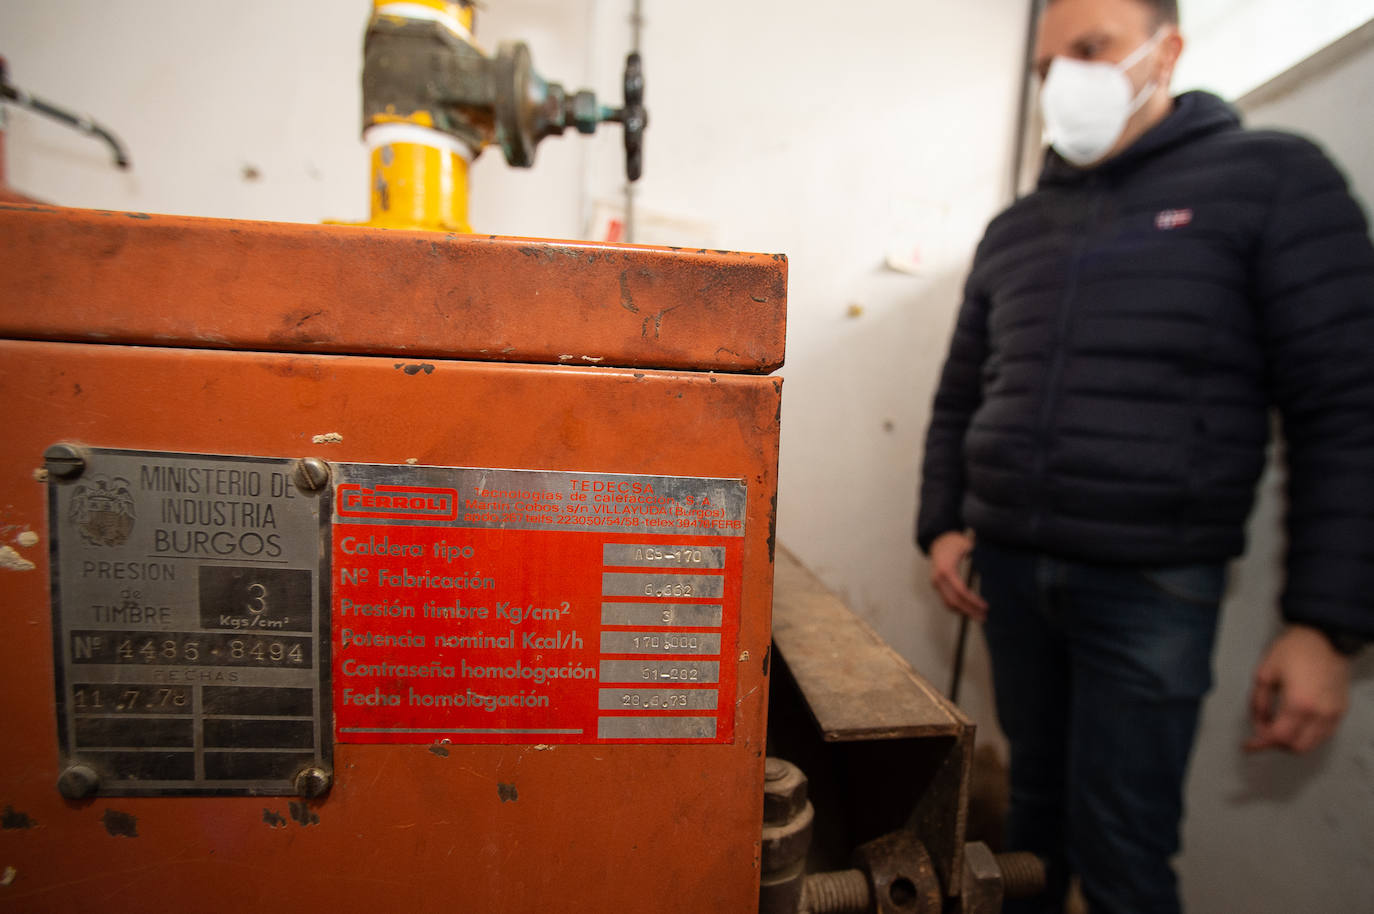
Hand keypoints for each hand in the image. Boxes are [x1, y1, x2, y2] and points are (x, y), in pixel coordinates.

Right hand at [929, 531, 987, 620]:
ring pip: (949, 604)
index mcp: (946, 570)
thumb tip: (993, 568)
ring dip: (963, 612)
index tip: (985, 606)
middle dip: (970, 611)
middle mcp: (938, 579)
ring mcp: (936, 583)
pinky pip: (946, 601)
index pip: (961, 591)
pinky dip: (957, 608)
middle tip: (984, 617)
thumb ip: (978, 556)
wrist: (938, 540)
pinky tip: (969, 611)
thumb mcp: (967, 546)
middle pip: (954, 601)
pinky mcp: (937, 586)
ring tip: (978, 617)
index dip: (973, 601)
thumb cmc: (954, 542)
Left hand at [1245, 625, 1351, 753]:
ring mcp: (1333, 714)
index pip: (1279, 737)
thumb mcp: (1265, 674)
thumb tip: (1258, 724)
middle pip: (1296, 747)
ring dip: (1292, 741)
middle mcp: (1320, 713)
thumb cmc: (1294, 650)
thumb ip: (1259, 703)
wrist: (1324, 637)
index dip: (1260, 744)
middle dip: (1276, 744)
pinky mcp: (1340, 711)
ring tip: (1276, 728)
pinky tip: (1294, 724)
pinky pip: (1323, 734)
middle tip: (1262, 734)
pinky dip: (1306, 735)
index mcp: (1299, 704)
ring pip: (1311, 744)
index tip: (1248, 745)